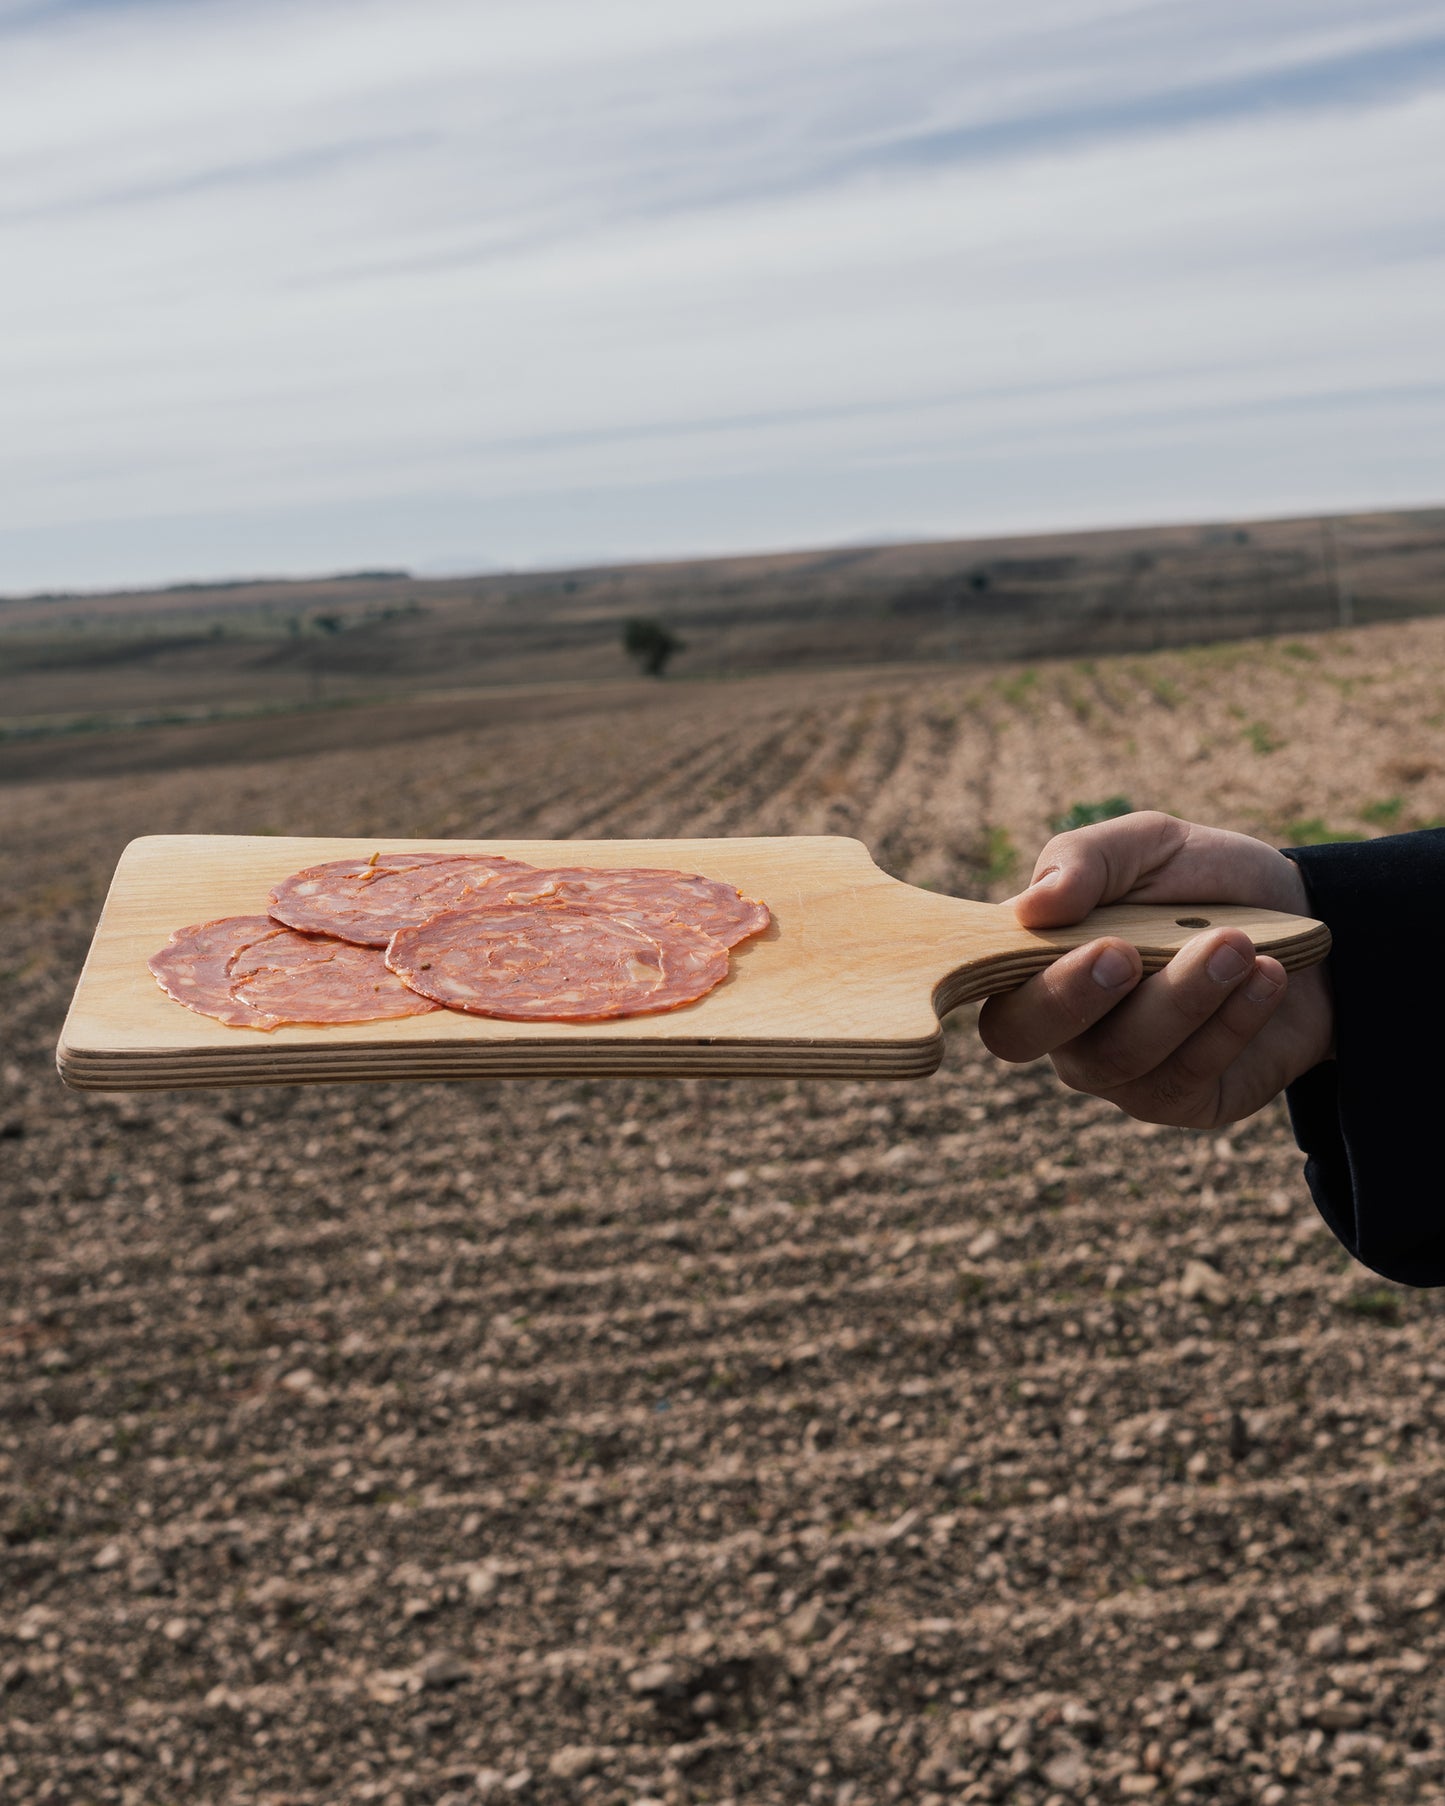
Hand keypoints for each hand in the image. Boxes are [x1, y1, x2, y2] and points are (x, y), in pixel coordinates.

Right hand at [977, 812, 1334, 1127]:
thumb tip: (1033, 907)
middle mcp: (1058, 1025)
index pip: (983, 978)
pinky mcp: (1181, 1100)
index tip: (1085, 939)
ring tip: (1239, 944)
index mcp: (1030, 960)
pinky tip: (1267, 976)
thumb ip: (1083, 861)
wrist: (1304, 920)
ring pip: (1120, 1056)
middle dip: (1073, 997)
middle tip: (1130, 952)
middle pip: (1023, 1036)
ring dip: (1181, 997)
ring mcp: (1116, 1072)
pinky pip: (1187, 1075)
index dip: (1006, 970)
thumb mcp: (1146, 844)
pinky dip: (1231, 1022)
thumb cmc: (1199, 881)